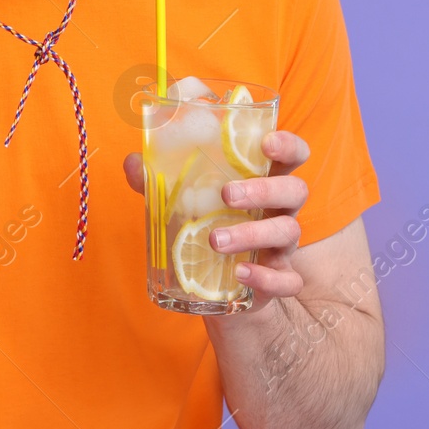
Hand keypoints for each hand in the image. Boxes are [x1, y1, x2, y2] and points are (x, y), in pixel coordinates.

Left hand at [122, 129, 310, 314]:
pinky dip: (266, 277)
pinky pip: (288, 280)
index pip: (292, 155)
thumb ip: (161, 180)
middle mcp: (280, 210)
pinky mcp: (278, 279)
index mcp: (264, 181)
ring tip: (214, 239)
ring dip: (251, 234)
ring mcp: (283, 246)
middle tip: (226, 195)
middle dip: (264, 189)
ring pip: (288, 232)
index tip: (266, 143)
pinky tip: (240, 273)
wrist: (217, 285)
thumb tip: (133, 162)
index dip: (287, 145)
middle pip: (295, 190)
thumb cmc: (207, 225)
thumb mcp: (184, 200)